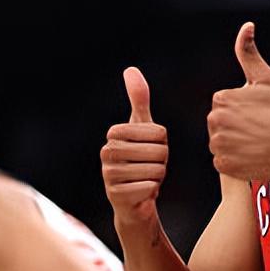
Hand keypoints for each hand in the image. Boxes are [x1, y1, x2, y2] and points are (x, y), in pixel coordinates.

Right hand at [102, 67, 168, 224]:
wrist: (133, 200)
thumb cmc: (140, 160)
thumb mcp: (143, 128)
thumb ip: (139, 99)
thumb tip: (130, 70)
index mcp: (114, 133)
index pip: (159, 133)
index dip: (162, 144)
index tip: (151, 150)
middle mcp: (107, 152)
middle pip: (158, 152)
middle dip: (162, 162)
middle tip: (149, 167)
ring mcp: (109, 174)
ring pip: (155, 170)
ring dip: (157, 177)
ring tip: (145, 178)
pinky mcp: (116, 195)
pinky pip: (149, 187)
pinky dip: (151, 191)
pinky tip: (141, 193)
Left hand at [207, 23, 269, 181]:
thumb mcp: (268, 79)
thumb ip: (249, 53)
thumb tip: (246, 26)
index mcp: (222, 99)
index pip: (224, 105)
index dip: (243, 110)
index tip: (260, 115)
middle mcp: (215, 122)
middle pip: (221, 124)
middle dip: (237, 126)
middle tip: (261, 130)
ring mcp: (218, 145)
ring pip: (222, 143)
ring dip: (236, 144)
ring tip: (258, 143)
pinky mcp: (223, 166)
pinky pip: (224, 163)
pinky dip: (236, 162)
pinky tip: (254, 156)